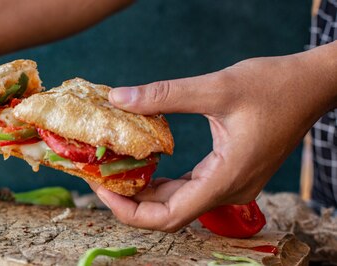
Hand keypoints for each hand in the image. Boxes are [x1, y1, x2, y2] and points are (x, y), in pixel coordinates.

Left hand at [91, 42, 336, 231]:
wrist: (312, 86)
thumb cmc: (275, 86)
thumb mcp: (217, 87)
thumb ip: (165, 95)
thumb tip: (119, 98)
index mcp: (226, 178)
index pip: (169, 217)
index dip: (130, 210)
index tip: (102, 190)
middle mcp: (229, 190)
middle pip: (170, 214)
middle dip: (131, 201)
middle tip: (100, 178)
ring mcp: (231, 184)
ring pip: (179, 202)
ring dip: (147, 192)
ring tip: (115, 171)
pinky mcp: (231, 173)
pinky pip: (191, 188)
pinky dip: (165, 182)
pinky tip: (145, 165)